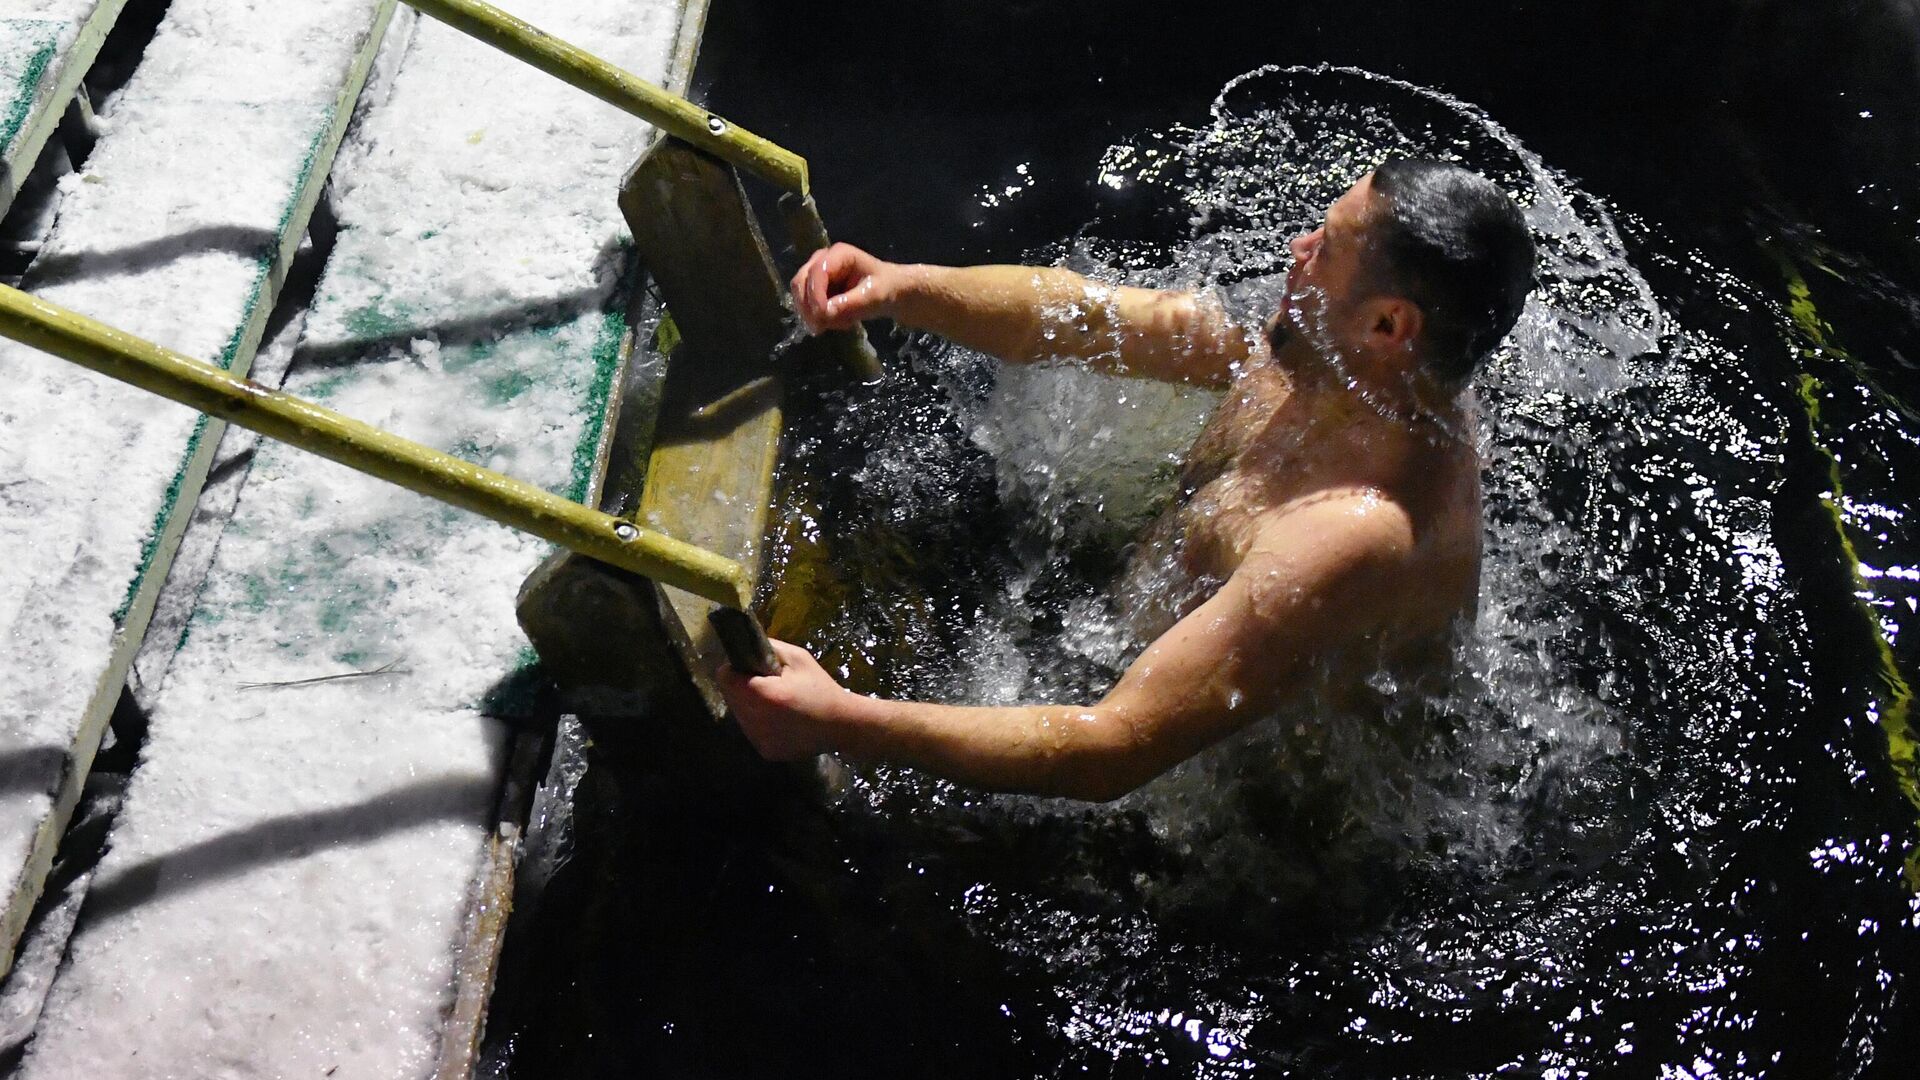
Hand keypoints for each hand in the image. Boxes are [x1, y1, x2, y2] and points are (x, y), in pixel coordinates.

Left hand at [717, 639, 856, 760]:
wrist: (841, 725)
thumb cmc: (820, 688)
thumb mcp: (798, 658)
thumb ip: (769, 648)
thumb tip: (745, 648)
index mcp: (765, 695)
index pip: (725, 679)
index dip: (735, 670)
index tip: (750, 669)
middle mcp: (757, 720)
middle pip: (731, 697)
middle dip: (742, 688)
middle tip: (766, 685)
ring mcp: (760, 739)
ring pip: (739, 715)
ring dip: (749, 706)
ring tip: (774, 703)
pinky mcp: (766, 751)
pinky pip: (751, 731)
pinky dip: (759, 724)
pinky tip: (779, 720)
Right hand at [790, 242, 906, 332]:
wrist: (890, 292)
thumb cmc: (885, 289)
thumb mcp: (873, 297)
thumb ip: (850, 304)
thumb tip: (825, 313)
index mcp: (839, 254)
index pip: (816, 272)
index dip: (815, 296)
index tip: (822, 317)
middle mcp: (822, 259)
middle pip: (800, 282)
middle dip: (810, 307)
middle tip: (823, 328)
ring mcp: (816, 273)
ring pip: (801, 296)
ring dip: (815, 315)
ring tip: (842, 323)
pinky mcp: (815, 288)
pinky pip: (807, 305)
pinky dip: (820, 317)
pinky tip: (840, 321)